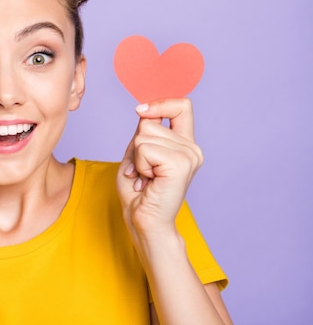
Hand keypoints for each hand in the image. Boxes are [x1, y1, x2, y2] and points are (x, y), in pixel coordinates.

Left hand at [117, 98, 202, 236]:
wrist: (143, 222)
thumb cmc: (138, 193)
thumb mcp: (137, 155)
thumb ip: (145, 132)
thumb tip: (144, 110)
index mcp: (184, 144)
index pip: (182, 106)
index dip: (160, 104)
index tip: (141, 112)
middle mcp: (192, 148)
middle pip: (150, 121)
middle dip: (136, 147)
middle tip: (142, 172)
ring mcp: (189, 155)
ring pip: (143, 135)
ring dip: (136, 159)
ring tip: (145, 178)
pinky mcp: (181, 164)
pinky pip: (144, 148)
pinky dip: (138, 165)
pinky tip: (148, 181)